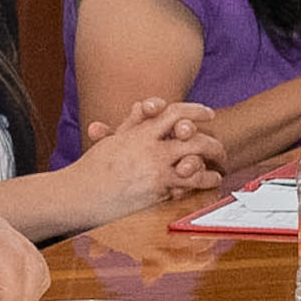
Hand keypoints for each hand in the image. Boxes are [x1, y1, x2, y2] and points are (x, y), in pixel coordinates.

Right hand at [70, 98, 222, 211]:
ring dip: (212, 161)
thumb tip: (143, 105)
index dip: (195, 110)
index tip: (209, 114)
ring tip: (220, 165)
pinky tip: (211, 181)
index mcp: (139, 133)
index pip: (174, 112)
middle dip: (212, 141)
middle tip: (220, 147)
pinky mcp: (159, 190)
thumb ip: (132, 123)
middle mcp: (150, 149)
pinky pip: (190, 183)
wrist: (80, 194)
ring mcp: (156, 169)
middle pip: (192, 136)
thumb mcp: (112, 141)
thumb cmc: (92, 170)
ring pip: (196, 159)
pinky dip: (204, 181)